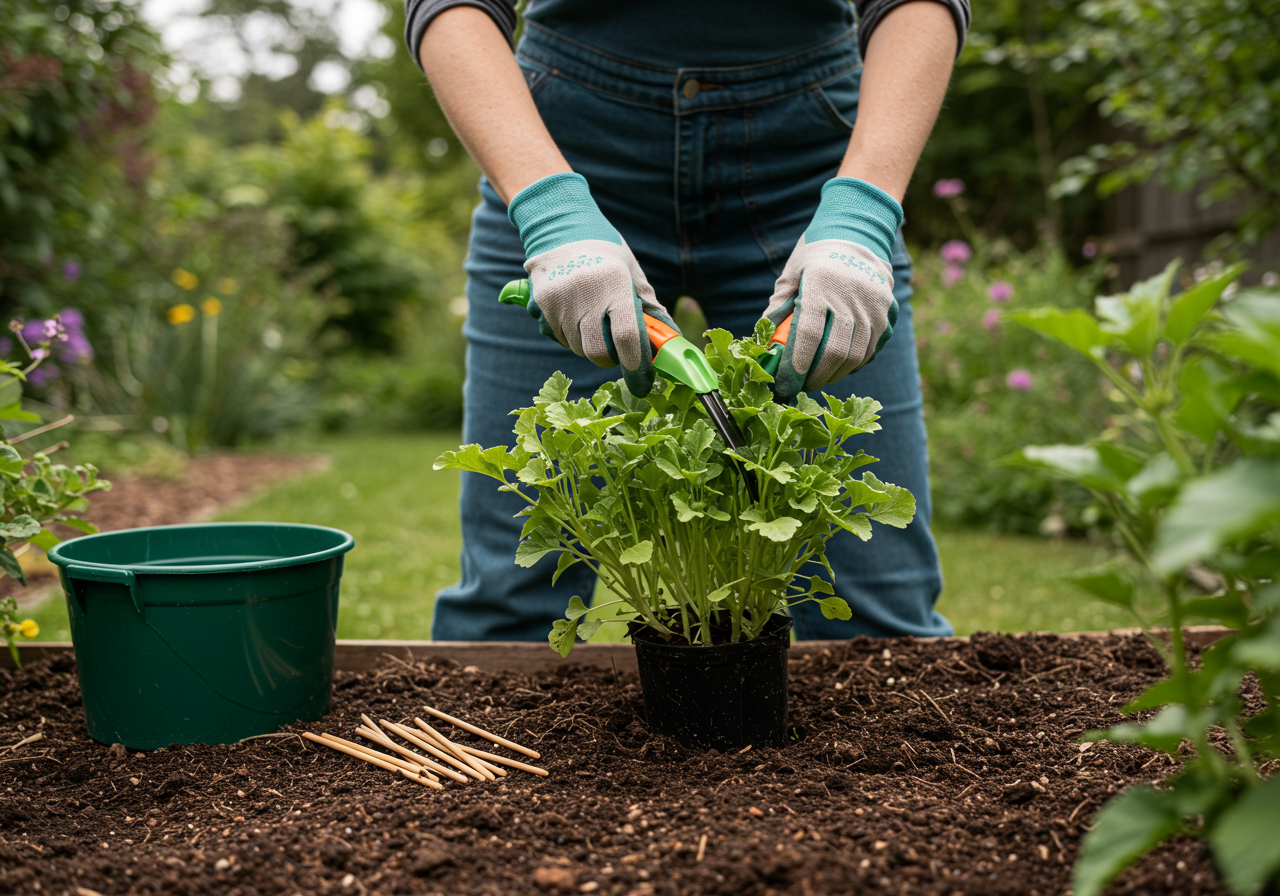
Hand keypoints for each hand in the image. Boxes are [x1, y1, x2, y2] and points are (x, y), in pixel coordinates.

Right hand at [508, 173, 676, 396]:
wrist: (563, 228)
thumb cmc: (607, 254)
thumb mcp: (633, 275)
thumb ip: (650, 310)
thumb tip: (670, 342)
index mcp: (615, 285)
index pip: (626, 336)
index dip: (635, 363)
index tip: (640, 378)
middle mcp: (586, 294)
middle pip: (597, 351)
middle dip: (609, 359)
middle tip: (615, 349)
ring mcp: (559, 300)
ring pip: (576, 348)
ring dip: (588, 345)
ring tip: (592, 320)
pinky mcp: (540, 304)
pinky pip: (558, 337)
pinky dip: (569, 335)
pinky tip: (573, 313)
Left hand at [762, 178, 902, 401]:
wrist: (857, 232)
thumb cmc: (814, 256)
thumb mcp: (790, 275)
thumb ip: (777, 308)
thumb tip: (764, 345)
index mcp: (821, 283)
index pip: (809, 334)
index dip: (797, 364)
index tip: (785, 383)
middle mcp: (850, 295)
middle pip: (834, 351)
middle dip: (815, 377)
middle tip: (799, 387)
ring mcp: (872, 304)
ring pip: (855, 355)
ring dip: (834, 375)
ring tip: (817, 381)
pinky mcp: (886, 311)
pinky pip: (871, 348)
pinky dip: (853, 364)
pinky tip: (838, 369)